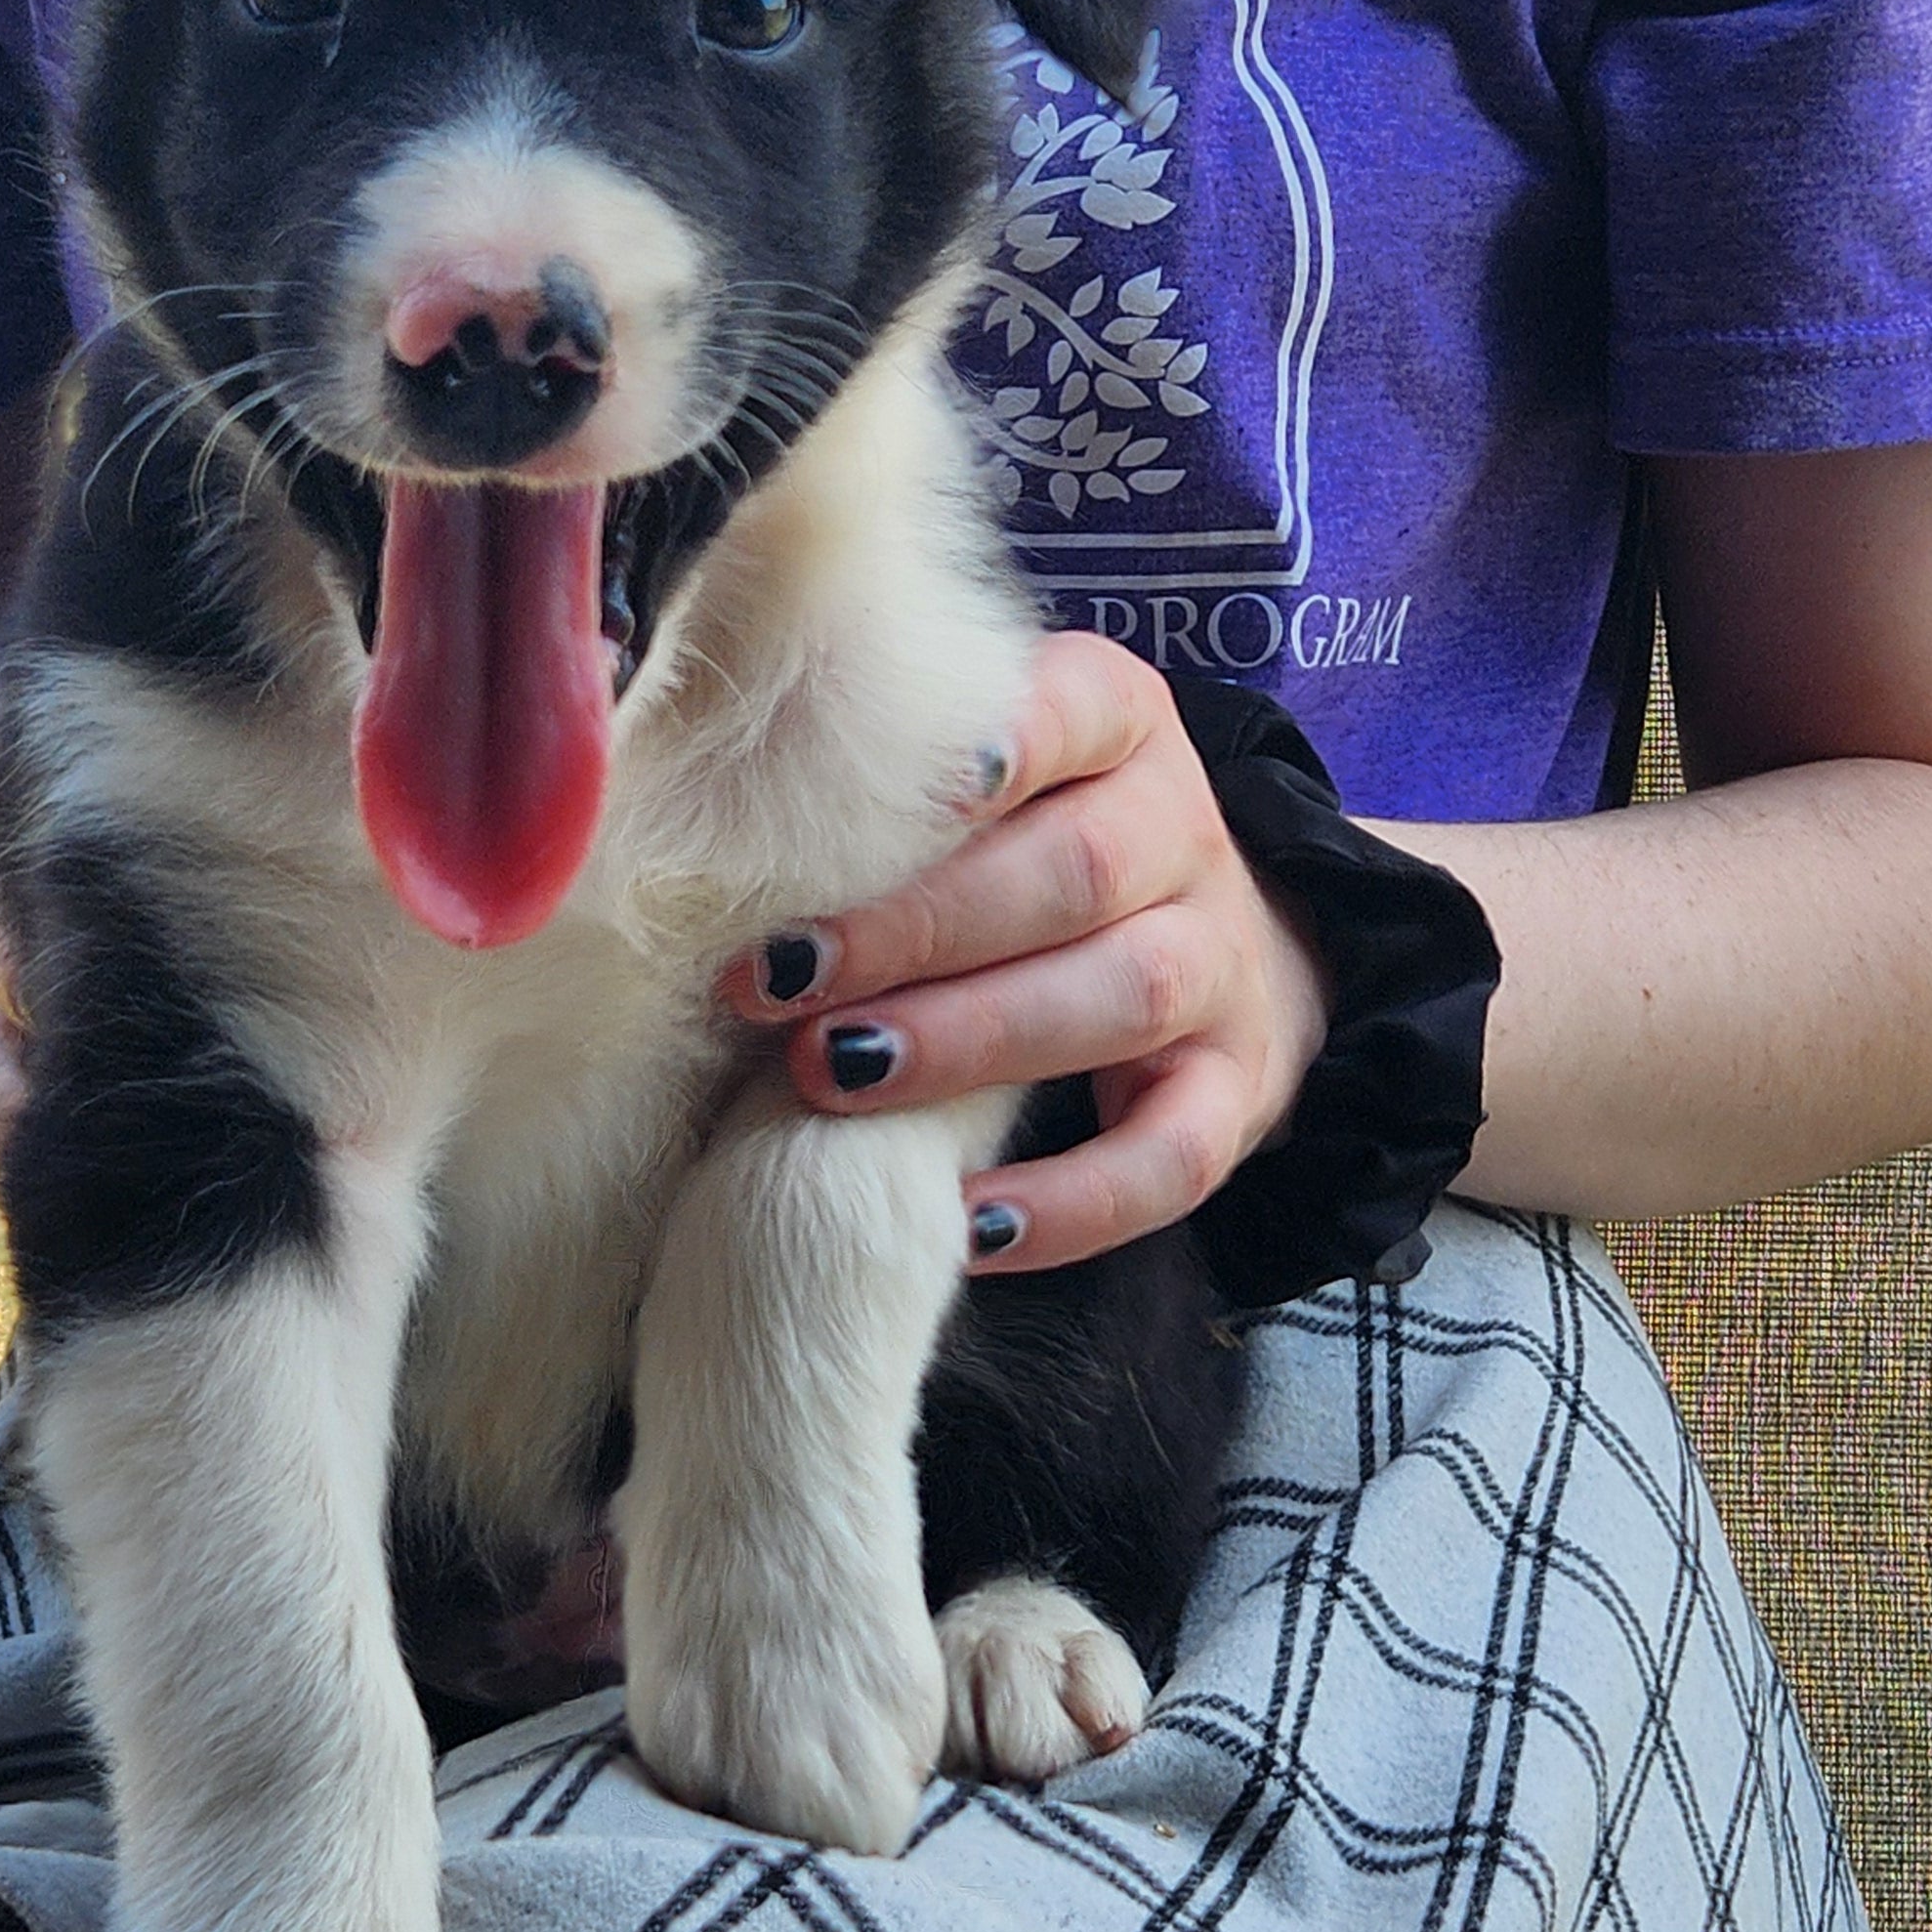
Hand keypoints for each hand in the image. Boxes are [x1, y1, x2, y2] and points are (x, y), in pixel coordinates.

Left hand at [719, 633, 1329, 1273]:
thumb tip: (697, 811)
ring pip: (1127, 996)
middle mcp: (1185, 835)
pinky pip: (1175, 1158)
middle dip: (919, 926)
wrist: (1220, 944)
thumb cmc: (1031, 849)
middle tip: (778, 975)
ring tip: (834, 1073)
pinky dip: (1074, 1202)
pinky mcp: (1235, 1091)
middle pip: (1079, 869)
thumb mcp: (987, 780)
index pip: (1081, 707)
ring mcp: (1221, 967)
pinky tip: (966, 1224)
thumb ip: (887, 777)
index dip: (999, 740)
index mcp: (1122, 727)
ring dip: (970, 1040)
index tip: (888, 789)